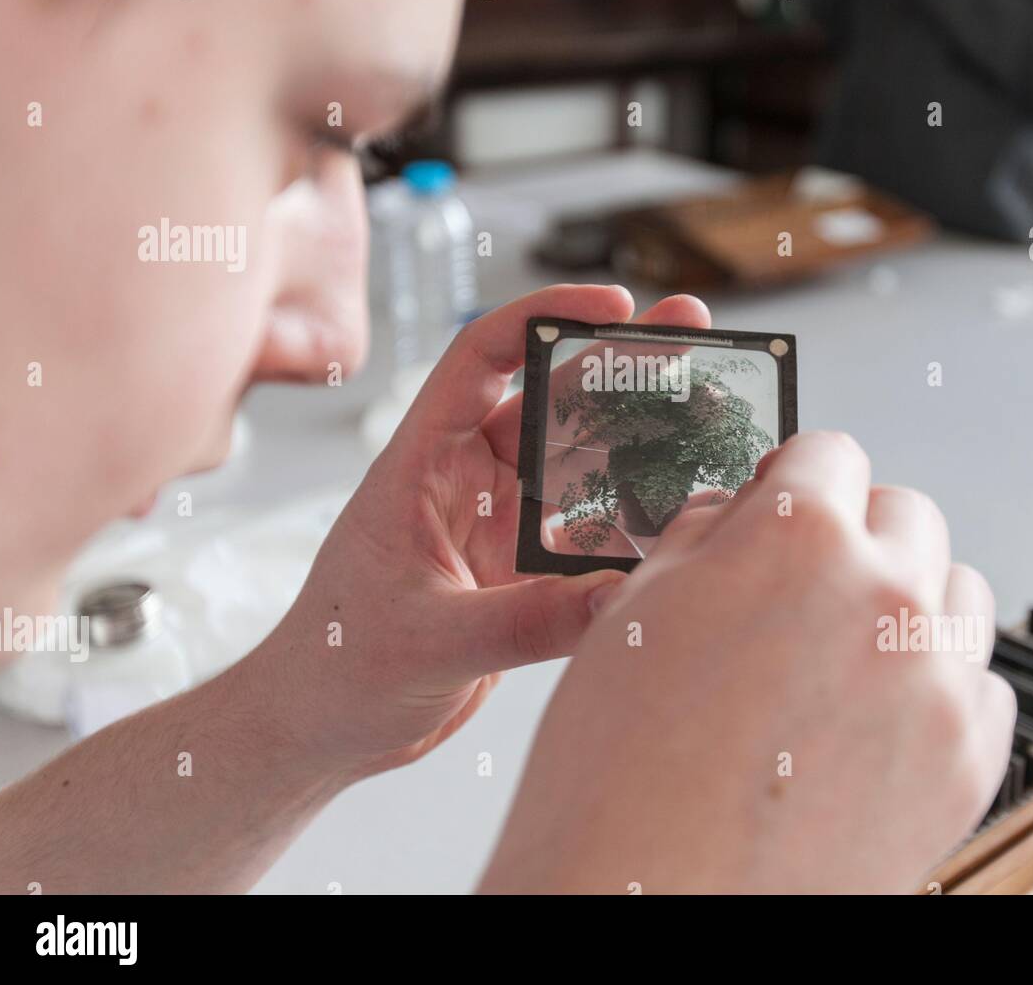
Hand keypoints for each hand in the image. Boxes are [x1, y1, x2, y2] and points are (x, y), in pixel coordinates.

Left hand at [250, 284, 711, 778]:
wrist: (324, 728)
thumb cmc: (338, 669)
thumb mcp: (427, 641)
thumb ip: (522, 623)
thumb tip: (618, 597)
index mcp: (423, 463)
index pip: (482, 357)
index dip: (545, 316)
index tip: (615, 305)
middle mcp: (465, 478)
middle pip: (550, 396)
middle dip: (621, 363)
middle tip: (692, 332)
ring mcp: (497, 522)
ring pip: (580, 459)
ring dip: (640, 434)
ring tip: (708, 408)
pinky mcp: (522, 570)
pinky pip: (589, 529)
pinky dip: (635, 516)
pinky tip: (684, 502)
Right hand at [481, 432, 1015, 892]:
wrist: (651, 909)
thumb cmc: (618, 782)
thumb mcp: (633, 616)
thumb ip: (702, 539)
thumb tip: (736, 510)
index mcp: (794, 538)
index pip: (829, 453)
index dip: (797, 477)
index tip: (790, 500)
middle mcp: (882, 595)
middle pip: (905, 512)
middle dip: (855, 532)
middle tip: (807, 581)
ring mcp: (937, 680)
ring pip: (957, 590)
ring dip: (908, 600)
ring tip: (842, 652)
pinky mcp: (968, 760)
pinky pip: (981, 684)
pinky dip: (937, 687)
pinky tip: (872, 719)